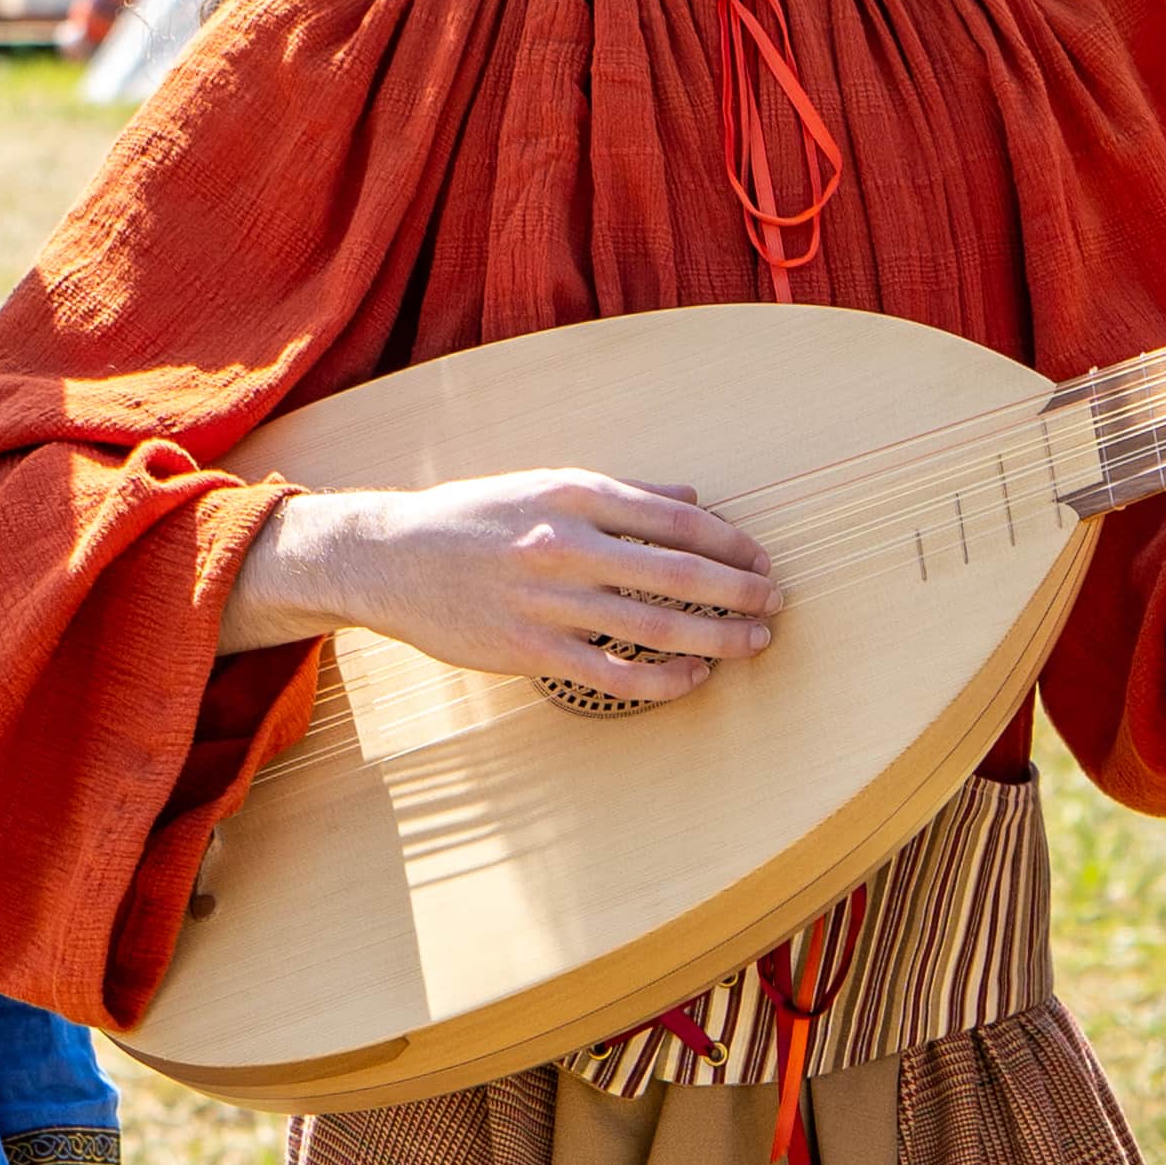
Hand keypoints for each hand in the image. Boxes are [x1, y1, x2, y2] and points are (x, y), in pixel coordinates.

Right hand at [227, 464, 781, 704]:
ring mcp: (548, 602)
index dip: (731, 541)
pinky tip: (695, 677)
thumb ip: (622, 494)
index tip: (761, 557)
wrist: (389, 559)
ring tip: (754, 641)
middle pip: (679, 574)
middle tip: (776, 601)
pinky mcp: (530, 651)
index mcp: (572, 494)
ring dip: (719, 637)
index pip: (676, 519)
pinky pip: (616, 673)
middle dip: (740, 590)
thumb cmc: (471, 518)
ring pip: (656, 627)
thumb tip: (693, 501)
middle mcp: (565, 545)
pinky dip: (665, 679)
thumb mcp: (542, 484)